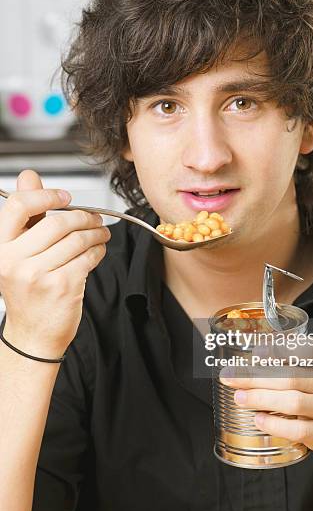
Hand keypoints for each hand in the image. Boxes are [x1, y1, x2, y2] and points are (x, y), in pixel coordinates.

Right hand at [0, 169, 110, 359]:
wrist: (33, 334)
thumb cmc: (27, 291)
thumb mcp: (18, 252)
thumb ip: (26, 214)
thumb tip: (29, 176)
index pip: (18, 206)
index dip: (46, 195)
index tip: (65, 197)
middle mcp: (13, 261)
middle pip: (57, 222)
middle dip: (84, 217)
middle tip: (95, 218)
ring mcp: (37, 275)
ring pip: (77, 239)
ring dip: (96, 233)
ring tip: (101, 233)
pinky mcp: (62, 286)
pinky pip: (88, 257)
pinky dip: (99, 250)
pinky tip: (99, 249)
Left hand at [220, 339, 312, 464]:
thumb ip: (307, 360)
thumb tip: (266, 353)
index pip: (298, 354)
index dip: (272, 352)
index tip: (250, 352)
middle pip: (288, 376)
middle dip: (254, 375)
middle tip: (229, 375)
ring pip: (292, 401)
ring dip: (261, 398)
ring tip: (239, 397)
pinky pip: (297, 429)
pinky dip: (275, 424)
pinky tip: (260, 420)